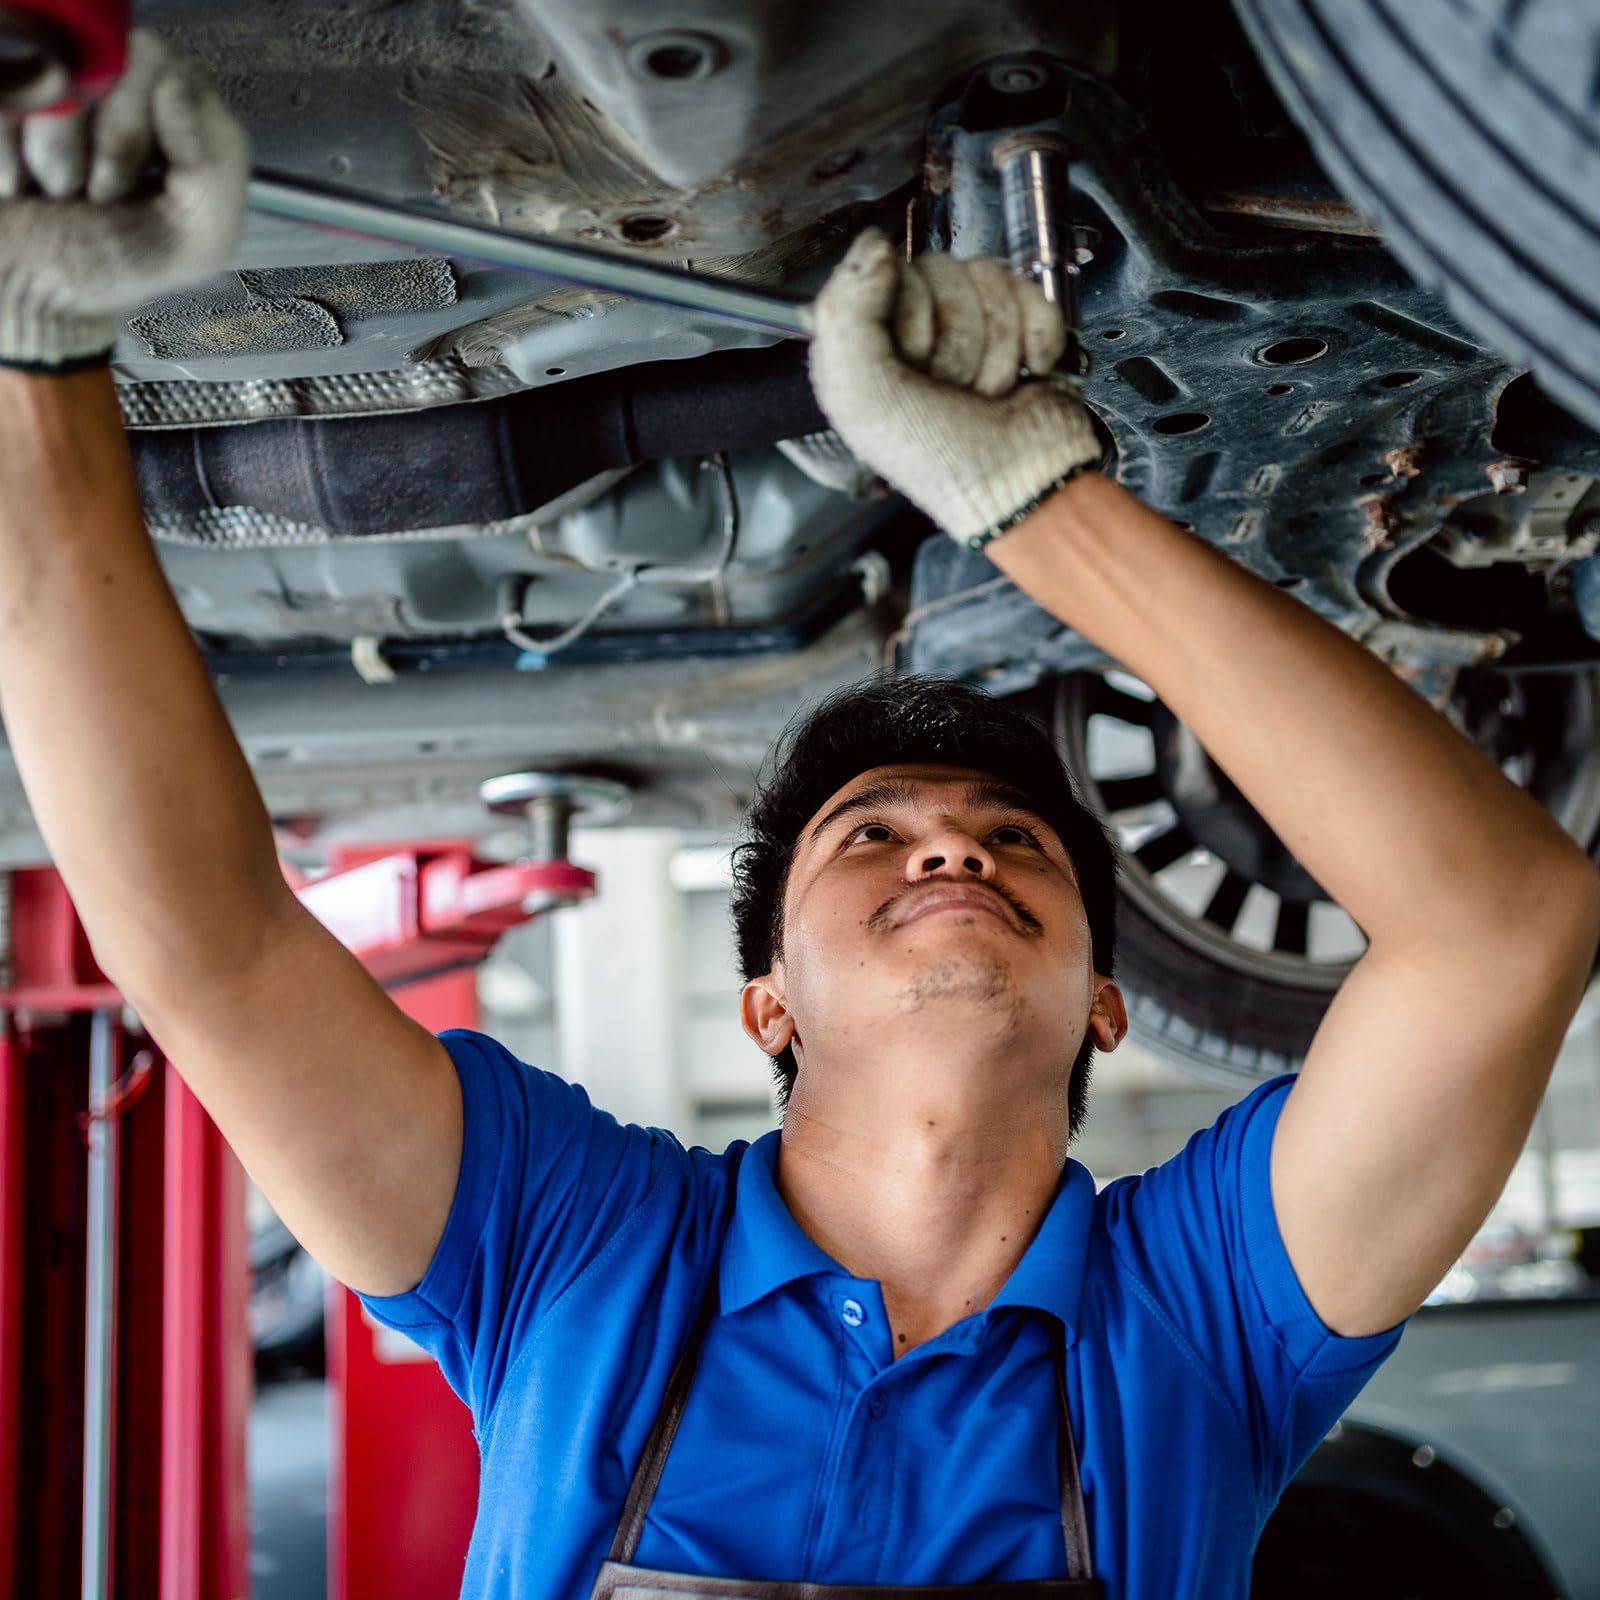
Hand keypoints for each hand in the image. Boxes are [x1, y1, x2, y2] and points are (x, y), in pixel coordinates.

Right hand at [0, 30, 248, 372]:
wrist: (32, 292)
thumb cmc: (116, 262)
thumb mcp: (197, 237)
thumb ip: (217, 166)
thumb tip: (174, 85)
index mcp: (168, 99)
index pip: (162, 65)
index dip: (152, 132)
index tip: (149, 184)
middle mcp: (106, 72)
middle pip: (108, 66)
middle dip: (111, 151)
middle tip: (103, 195)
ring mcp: (42, 75)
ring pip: (49, 79)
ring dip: (55, 160)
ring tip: (58, 193)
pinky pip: (0, 101)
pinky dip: (8, 159)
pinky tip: (18, 184)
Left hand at [807, 229, 1101, 549]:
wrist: (1021, 485)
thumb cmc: (940, 461)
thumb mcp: (863, 396)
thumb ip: (846, 314)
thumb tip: (872, 244)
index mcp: (864, 342)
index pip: (885, 271)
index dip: (908, 318)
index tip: (912, 366)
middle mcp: (912, 330)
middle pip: (939, 270)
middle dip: (955, 339)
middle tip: (951, 388)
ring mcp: (969, 326)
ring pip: (987, 277)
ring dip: (995, 346)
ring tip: (984, 392)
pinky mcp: (1020, 326)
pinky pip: (1029, 290)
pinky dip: (1035, 336)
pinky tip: (1026, 373)